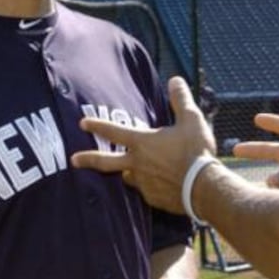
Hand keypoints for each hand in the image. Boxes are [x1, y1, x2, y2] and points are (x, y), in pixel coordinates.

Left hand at [72, 76, 216, 215]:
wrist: (205, 187)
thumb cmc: (197, 151)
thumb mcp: (191, 119)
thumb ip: (180, 99)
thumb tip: (174, 80)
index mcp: (143, 142)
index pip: (114, 131)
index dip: (97, 125)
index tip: (82, 123)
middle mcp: (137, 164)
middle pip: (106, 162)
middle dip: (88, 159)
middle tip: (74, 160)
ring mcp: (144, 183)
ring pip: (129, 177)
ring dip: (128, 173)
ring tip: (134, 171)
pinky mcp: (154, 198)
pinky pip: (147, 191)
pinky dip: (150, 186)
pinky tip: (160, 185)